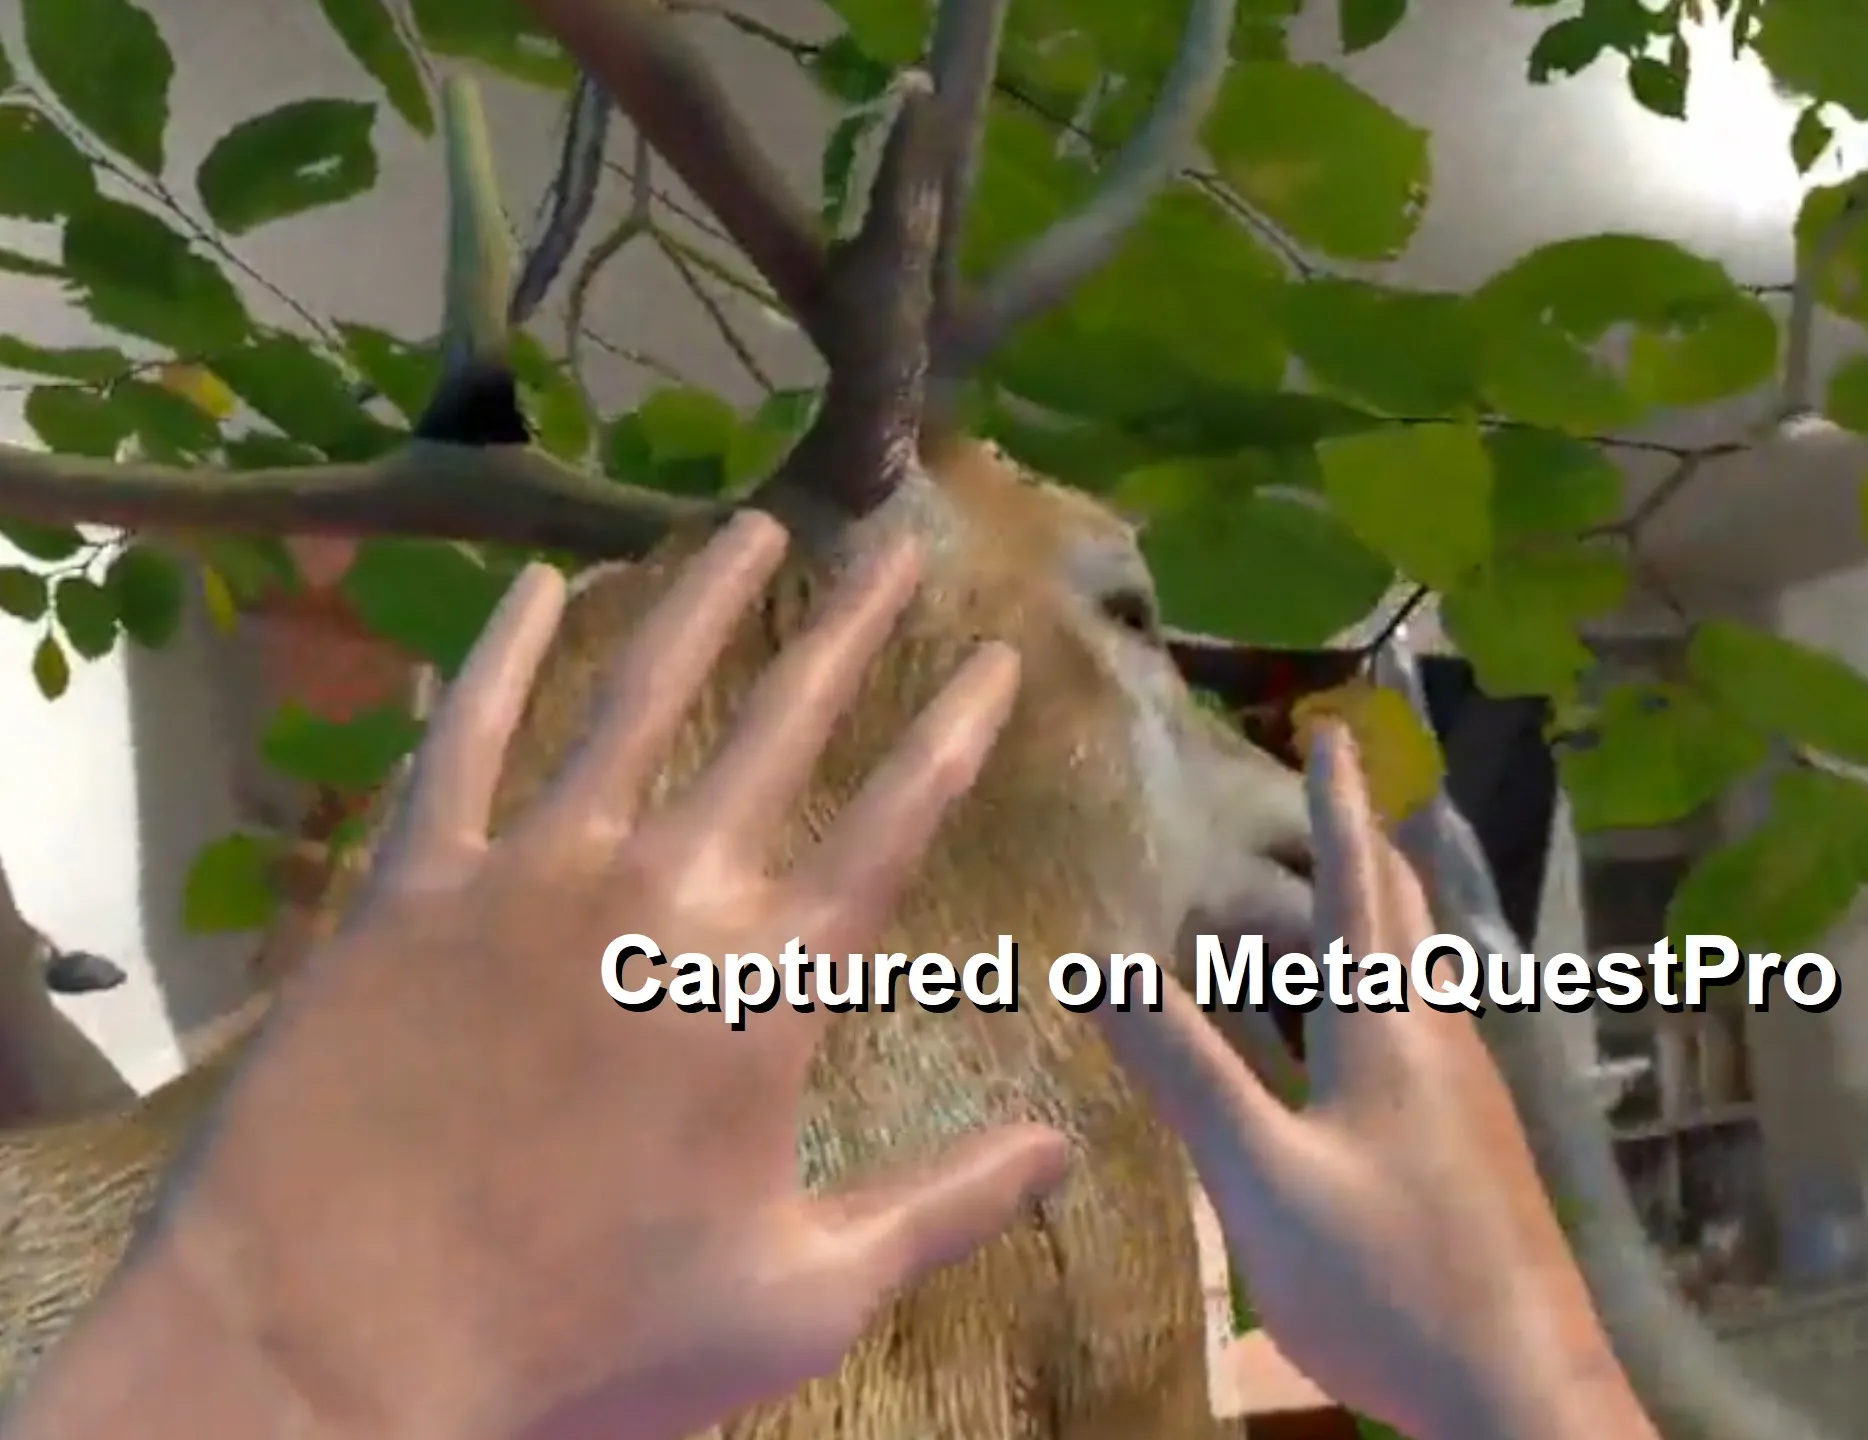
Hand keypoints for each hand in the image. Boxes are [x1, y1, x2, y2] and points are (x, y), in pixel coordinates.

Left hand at [43, 512, 1068, 1439]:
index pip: (894, 825)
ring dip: (698, 606)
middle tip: (892, 550)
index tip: (1001, 656)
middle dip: (849, 629)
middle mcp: (661, 897)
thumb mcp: (796, 1301)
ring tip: (746, 527)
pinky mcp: (410, 888)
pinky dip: (495, 654)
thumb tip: (1065, 1149)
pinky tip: (536, 589)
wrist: (335, 1347)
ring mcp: (527, 878)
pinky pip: (460, 739)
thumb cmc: (581, 1341)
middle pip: (779, 727)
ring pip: (632, 698)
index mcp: (765, 990)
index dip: (955, 733)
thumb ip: (941, 1209)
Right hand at [1093, 727, 1655, 1439]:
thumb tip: (1102, 961)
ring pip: (1415, 983)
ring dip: (1368, 931)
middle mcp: (1441, 1043)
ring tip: (1324, 910)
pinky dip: (1372, 1005)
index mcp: (1390, 1029)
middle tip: (1334, 797)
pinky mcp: (1476, 1154)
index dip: (1340, 805)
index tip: (1333, 728)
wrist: (1524, 1396)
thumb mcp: (1261, 1180)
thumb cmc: (1389, 1283)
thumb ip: (1186, 1072)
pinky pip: (1418, 1039)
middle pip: (1402, 923)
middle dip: (1362, 853)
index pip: (1360, 884)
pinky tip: (1351, 1049)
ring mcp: (1468, 1101)